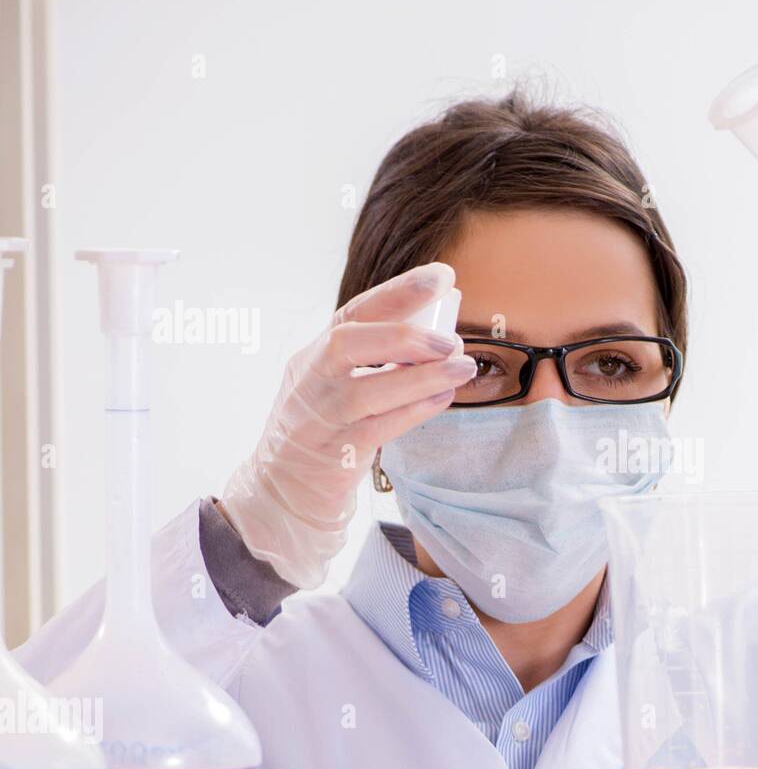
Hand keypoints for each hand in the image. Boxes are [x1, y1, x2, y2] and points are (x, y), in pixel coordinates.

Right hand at [220, 262, 476, 588]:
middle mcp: (309, 381)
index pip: (354, 313)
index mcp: (313, 356)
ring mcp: (317, 419)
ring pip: (365, 391)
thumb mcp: (339, 387)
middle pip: (345, 343)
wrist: (284, 492)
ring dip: (419, 376)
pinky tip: (443, 398)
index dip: (398, 292)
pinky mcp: (334, 456)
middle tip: (450, 338)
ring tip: (462, 367)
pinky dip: (413, 411)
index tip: (442, 276)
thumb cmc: (325, 432)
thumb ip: (378, 362)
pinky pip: (377, 429)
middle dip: (402, 335)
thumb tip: (440, 336)